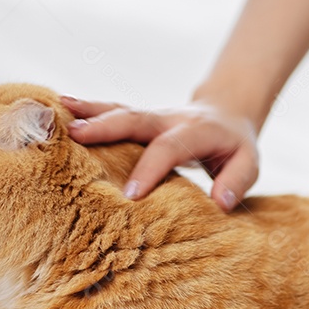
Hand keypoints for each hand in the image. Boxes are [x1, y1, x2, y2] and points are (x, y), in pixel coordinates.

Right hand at [60, 96, 258, 210]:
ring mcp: (150, 115)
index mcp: (197, 131)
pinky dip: (85, 109)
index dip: (150, 169)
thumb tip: (219, 203)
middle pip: (136, 119)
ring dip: (88, 111)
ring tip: (58, 109)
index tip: (130, 195)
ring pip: (118, 109)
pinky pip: (110, 112)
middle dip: (106, 127)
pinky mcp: (137, 118)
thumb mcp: (250, 163)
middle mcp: (169, 118)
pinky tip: (59, 106)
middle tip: (76, 135)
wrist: (228, 112)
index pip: (169, 148)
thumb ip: (237, 181)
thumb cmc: (235, 147)